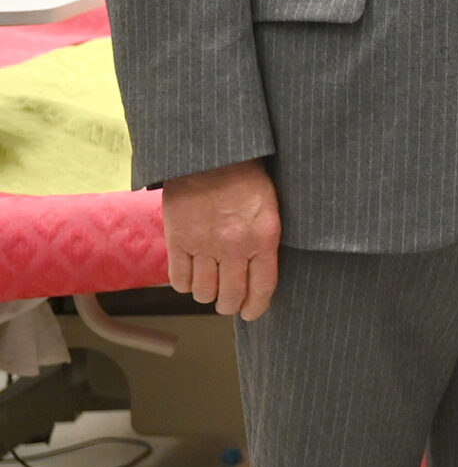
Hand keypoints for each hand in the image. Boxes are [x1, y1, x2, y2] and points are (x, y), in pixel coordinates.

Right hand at [162, 159, 280, 320]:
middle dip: (230, 305)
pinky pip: (178, 279)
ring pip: (203, 292)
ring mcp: (204, 245)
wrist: (212, 154)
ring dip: (206, 295)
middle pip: (230, 296)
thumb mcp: (269, 208)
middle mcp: (235, 247)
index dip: (256, 306)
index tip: (251, 313)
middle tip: (228, 303)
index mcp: (263, 238)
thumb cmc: (247, 178)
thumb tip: (259, 274)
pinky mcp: (178, 240)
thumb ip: (264, 241)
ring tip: (209, 286)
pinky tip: (190, 276)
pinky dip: (184, 284)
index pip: (262, 287)